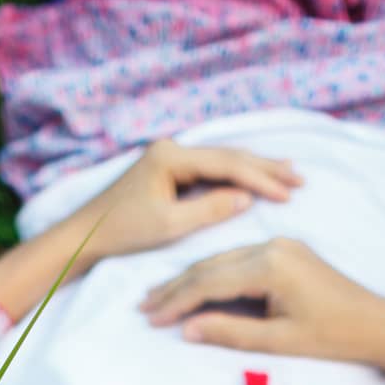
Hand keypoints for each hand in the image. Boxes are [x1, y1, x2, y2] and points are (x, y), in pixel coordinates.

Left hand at [68, 140, 302, 265]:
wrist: (85, 235)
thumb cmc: (122, 234)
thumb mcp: (169, 226)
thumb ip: (209, 209)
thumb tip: (247, 198)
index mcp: (170, 157)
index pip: (226, 164)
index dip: (259, 179)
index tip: (287, 192)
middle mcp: (171, 149)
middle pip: (227, 156)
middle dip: (264, 168)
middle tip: (299, 178)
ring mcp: (169, 157)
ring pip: (221, 161)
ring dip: (254, 169)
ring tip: (287, 174)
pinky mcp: (168, 170)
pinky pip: (209, 170)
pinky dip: (235, 176)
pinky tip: (253, 179)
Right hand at [138, 237, 384, 363]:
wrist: (376, 322)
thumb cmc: (333, 337)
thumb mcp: (278, 341)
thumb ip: (230, 332)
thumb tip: (188, 330)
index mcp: (270, 265)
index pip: (209, 282)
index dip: (177, 301)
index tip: (151, 318)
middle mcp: (272, 245)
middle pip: (211, 266)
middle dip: (175, 288)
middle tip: (144, 306)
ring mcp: (280, 245)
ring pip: (222, 261)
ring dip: (191, 280)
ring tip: (161, 297)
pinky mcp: (285, 251)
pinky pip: (239, 261)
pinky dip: (214, 276)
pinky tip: (196, 287)